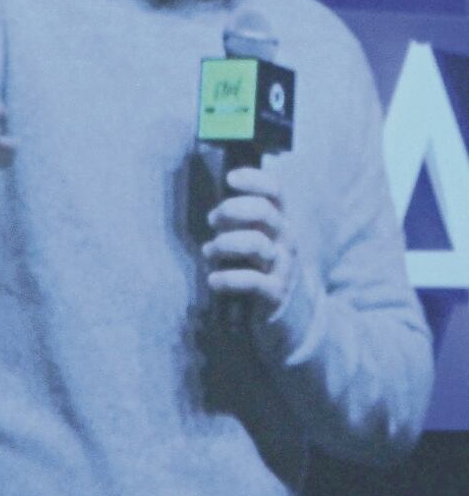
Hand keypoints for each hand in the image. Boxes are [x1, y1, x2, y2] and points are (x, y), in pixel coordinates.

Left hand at [202, 167, 296, 312]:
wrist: (287, 317)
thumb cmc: (258, 272)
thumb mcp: (252, 243)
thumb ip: (238, 225)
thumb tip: (215, 212)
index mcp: (279, 223)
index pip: (275, 192)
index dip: (255, 180)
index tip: (230, 178)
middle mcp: (285, 240)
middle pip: (263, 212)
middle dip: (232, 211)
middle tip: (212, 221)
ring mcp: (283, 266)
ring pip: (255, 243)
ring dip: (223, 244)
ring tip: (208, 252)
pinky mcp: (276, 293)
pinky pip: (251, 280)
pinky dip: (227, 279)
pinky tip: (213, 281)